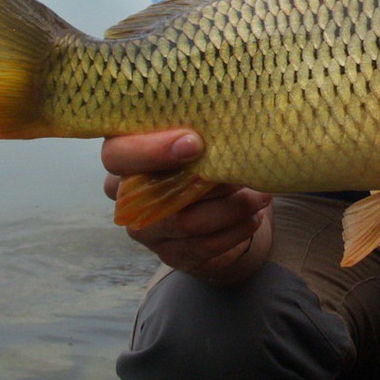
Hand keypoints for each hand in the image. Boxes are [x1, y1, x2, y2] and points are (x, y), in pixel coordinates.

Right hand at [101, 129, 272, 281]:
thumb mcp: (200, 134)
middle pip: (154, 197)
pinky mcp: (170, 254)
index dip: (151, 151)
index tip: (195, 144)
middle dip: (207, 184)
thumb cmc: (206, 152)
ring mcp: (146, 230)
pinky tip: (255, 217)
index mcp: (124, 157)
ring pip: (185, 223)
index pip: (117, 155)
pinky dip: (235, 232)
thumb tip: (229, 125)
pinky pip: (203, 248)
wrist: (218, 201)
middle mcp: (127, 196)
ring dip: (231, 209)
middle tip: (245, 169)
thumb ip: (200, 129)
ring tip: (262, 195)